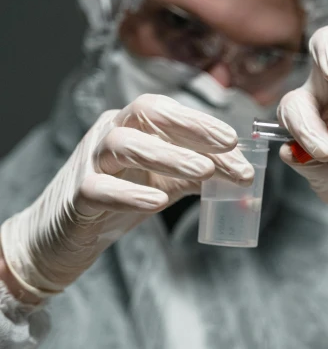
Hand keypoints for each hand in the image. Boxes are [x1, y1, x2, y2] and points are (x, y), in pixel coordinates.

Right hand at [0, 94, 253, 298]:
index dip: (201, 122)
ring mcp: (90, 162)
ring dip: (167, 155)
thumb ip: (197, 175)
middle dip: (189, 125)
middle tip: (226, 145)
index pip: (167, 112)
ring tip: (204, 170)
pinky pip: (100, 188)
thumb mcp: (163, 182)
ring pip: (123, 145)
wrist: (63, 237)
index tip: (234, 139)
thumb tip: (243, 174)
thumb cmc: (116, 200)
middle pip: (144, 112)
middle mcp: (109, 135)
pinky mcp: (77, 197)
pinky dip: (130, 193)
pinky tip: (158, 200)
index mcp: (131, 127)